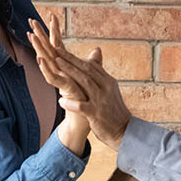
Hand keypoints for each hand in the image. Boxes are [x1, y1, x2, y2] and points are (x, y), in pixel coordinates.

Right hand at [27, 13, 94, 149]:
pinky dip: (46, 68)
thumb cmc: (88, 95)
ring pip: (46, 60)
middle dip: (40, 34)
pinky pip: (52, 77)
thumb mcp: (92, 74)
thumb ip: (92, 61)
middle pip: (47, 48)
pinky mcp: (62, 88)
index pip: (57, 43)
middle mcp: (60, 70)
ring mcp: (60, 78)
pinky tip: (41, 58)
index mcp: (65, 64)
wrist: (88, 114)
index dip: (54, 30)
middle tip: (31, 19)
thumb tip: (97, 50)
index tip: (51, 14)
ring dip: (38, 48)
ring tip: (31, 35)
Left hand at [28, 15, 129, 148]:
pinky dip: (71, 103)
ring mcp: (101, 101)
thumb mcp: (109, 90)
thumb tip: (96, 52)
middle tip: (55, 49)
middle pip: (86, 70)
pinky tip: (60, 100)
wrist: (125, 131)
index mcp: (108, 81)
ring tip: (56, 64)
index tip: (61, 49)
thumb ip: (100, 72)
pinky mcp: (96, 114)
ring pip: (84, 83)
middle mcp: (105, 88)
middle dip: (70, 59)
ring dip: (69, 72)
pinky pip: (82, 106)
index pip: (91, 65)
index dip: (75, 57)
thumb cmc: (114, 112)